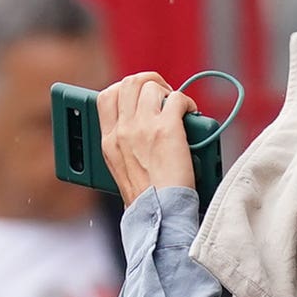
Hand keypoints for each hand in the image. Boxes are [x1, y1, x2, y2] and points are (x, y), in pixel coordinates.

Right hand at [94, 74, 200, 206]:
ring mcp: (143, 128)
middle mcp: (122, 131)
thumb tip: (140, 131)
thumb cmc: (147, 200)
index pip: (105, 97)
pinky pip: (177, 98)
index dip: (123, 89)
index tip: (137, 96)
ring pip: (151, 87)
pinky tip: (191, 112)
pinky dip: (186, 102)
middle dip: (147, 81)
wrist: (159, 214)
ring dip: (167, 91)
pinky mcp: (167, 129)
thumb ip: (125, 147)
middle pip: (128, 83)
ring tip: (176, 105)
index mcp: (108, 142)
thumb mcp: (121, 172)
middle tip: (160, 92)